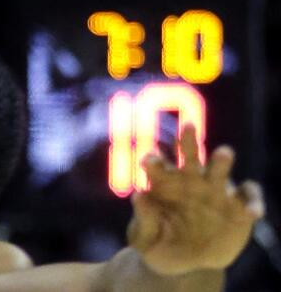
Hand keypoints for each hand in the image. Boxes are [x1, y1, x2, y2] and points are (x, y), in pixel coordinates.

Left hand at [128, 124, 264, 275]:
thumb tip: (139, 195)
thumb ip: (143, 218)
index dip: (153, 160)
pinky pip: (248, 197)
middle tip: (188, 126)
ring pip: (220, 169)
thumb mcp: (144, 237)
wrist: (184, 265)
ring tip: (223, 152)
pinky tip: (252, 212)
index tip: (147, 161)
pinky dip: (252, 202)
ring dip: (221, 160)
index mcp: (163, 183)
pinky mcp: (238, 207)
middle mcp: (190, 181)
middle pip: (188, 155)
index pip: (157, 165)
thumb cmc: (158, 244)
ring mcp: (215, 191)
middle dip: (188, 140)